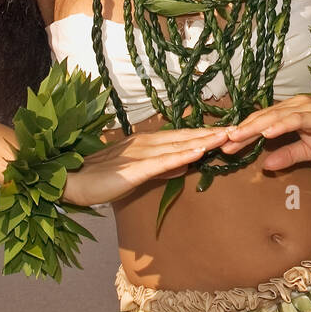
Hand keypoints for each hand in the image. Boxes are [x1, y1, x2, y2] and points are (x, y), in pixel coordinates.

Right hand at [62, 125, 231, 205]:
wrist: (73, 182)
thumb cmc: (102, 178)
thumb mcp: (139, 173)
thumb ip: (163, 169)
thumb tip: (187, 164)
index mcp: (147, 143)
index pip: (182, 136)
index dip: (205, 133)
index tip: (227, 131)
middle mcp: (146, 143)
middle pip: (185, 137)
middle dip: (211, 133)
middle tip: (237, 129)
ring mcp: (140, 155)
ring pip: (178, 146)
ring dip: (202, 141)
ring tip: (224, 137)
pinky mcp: (135, 170)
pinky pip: (162, 162)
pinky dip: (181, 156)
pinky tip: (197, 153)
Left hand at [218, 92, 310, 171]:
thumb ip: (289, 155)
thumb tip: (266, 165)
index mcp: (292, 115)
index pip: (262, 124)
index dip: (243, 135)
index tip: (224, 148)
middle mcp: (295, 107)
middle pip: (262, 118)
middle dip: (240, 132)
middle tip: (219, 144)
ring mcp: (306, 108)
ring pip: (273, 116)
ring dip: (253, 127)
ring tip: (235, 137)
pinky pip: (295, 119)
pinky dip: (279, 125)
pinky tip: (266, 132)